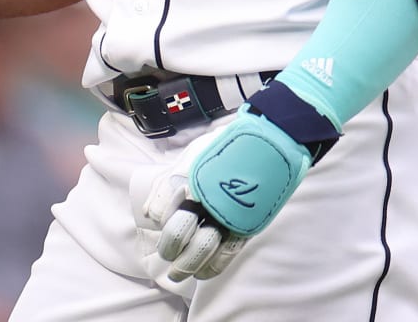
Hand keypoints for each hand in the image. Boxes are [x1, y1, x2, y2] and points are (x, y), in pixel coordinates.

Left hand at [139, 106, 318, 280]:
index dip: (158, 216)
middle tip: (166, 258)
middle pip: (180, 231)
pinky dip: (213, 266)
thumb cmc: (224, 147)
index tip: (158, 221)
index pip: (163, 207)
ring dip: (188, 265)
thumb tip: (150, 213)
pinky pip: (228, 253)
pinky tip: (203, 274)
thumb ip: (170, 183)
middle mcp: (207, 198)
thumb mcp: (193, 156)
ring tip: (178, 274)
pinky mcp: (244, 224)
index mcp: (190, 177)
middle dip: (170, 248)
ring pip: (203, 248)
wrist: (266, 143)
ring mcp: (227, 213)